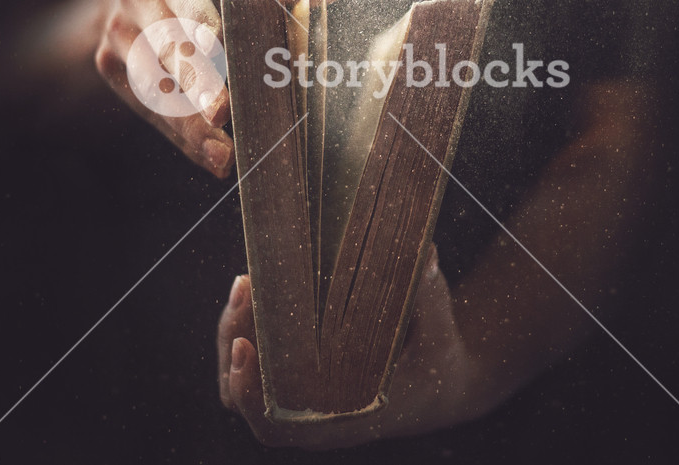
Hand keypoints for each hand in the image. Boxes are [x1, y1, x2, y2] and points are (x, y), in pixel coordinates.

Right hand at [84, 0, 357, 177]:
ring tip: (223, 152)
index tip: (215, 41)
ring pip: (155, 86)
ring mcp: (121, 38)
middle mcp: (139, 1)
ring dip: (190, 123)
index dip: (198, 17)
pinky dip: (183, 136)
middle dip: (195, 81)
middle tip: (223, 110)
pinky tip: (213, 158)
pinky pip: (150, 109)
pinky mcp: (113, 71)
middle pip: (167, 45)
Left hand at [217, 246, 481, 448]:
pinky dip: (248, 326)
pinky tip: (254, 285)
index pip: (278, 425)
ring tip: (246, 281)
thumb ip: (428, 296)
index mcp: (345, 418)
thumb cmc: (437, 359)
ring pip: (243, 376)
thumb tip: (425, 252)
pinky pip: (256, 359)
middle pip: (248, 395)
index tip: (244, 348)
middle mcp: (316, 416)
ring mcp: (301, 397)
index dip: (251, 394)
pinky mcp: (296, 374)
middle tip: (246, 287)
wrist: (443, 384)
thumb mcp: (439, 332)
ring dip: (236, 329)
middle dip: (235, 338)